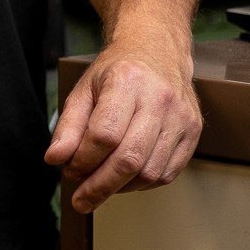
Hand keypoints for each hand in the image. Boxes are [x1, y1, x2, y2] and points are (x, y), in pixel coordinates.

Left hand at [44, 25, 201, 212]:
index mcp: (127, 81)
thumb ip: (68, 126)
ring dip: (120, 187)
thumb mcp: (84, 89)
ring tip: (101, 184)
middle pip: (129, 158)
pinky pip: (167, 173)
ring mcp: (181, 117)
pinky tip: (125, 178)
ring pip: (150, 172)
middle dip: (100, 186)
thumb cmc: (118, 71)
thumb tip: (55, 159)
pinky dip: (142, 183)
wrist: (158, 51)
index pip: (104, 134)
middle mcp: (159, 99)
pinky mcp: (193, 132)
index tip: (70, 170)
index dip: (84, 160)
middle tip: (81, 198)